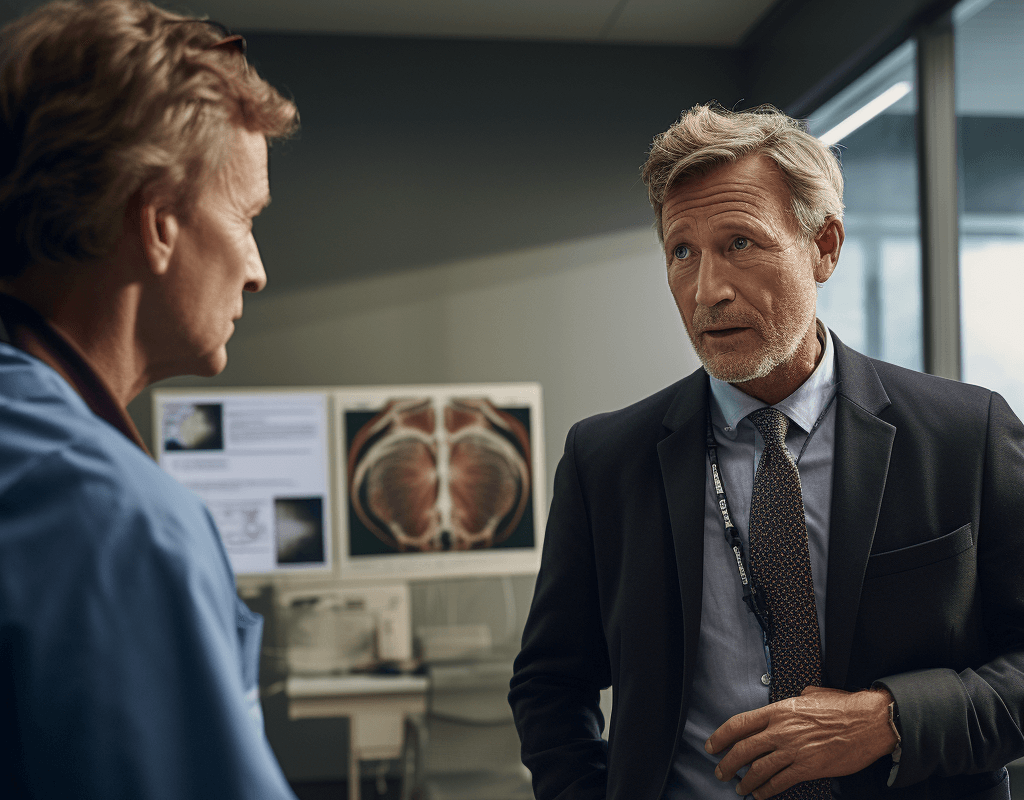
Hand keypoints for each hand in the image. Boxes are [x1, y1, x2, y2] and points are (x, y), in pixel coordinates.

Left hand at [705, 686, 897, 798]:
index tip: (711, 745)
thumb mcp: (811, 694)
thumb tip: (792, 701)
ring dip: (745, 781)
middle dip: (727, 763)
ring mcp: (794, 750)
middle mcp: (781, 730)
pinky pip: (780, 782)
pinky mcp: (808, 768)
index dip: (721, 736)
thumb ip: (795, 701)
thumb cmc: (843, 706)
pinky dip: (767, 790)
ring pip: (758, 769)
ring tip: (739, 788)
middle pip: (743, 749)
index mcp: (779, 710)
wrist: (868, 721)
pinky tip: (760, 795)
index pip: (740, 723)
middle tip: (720, 772)